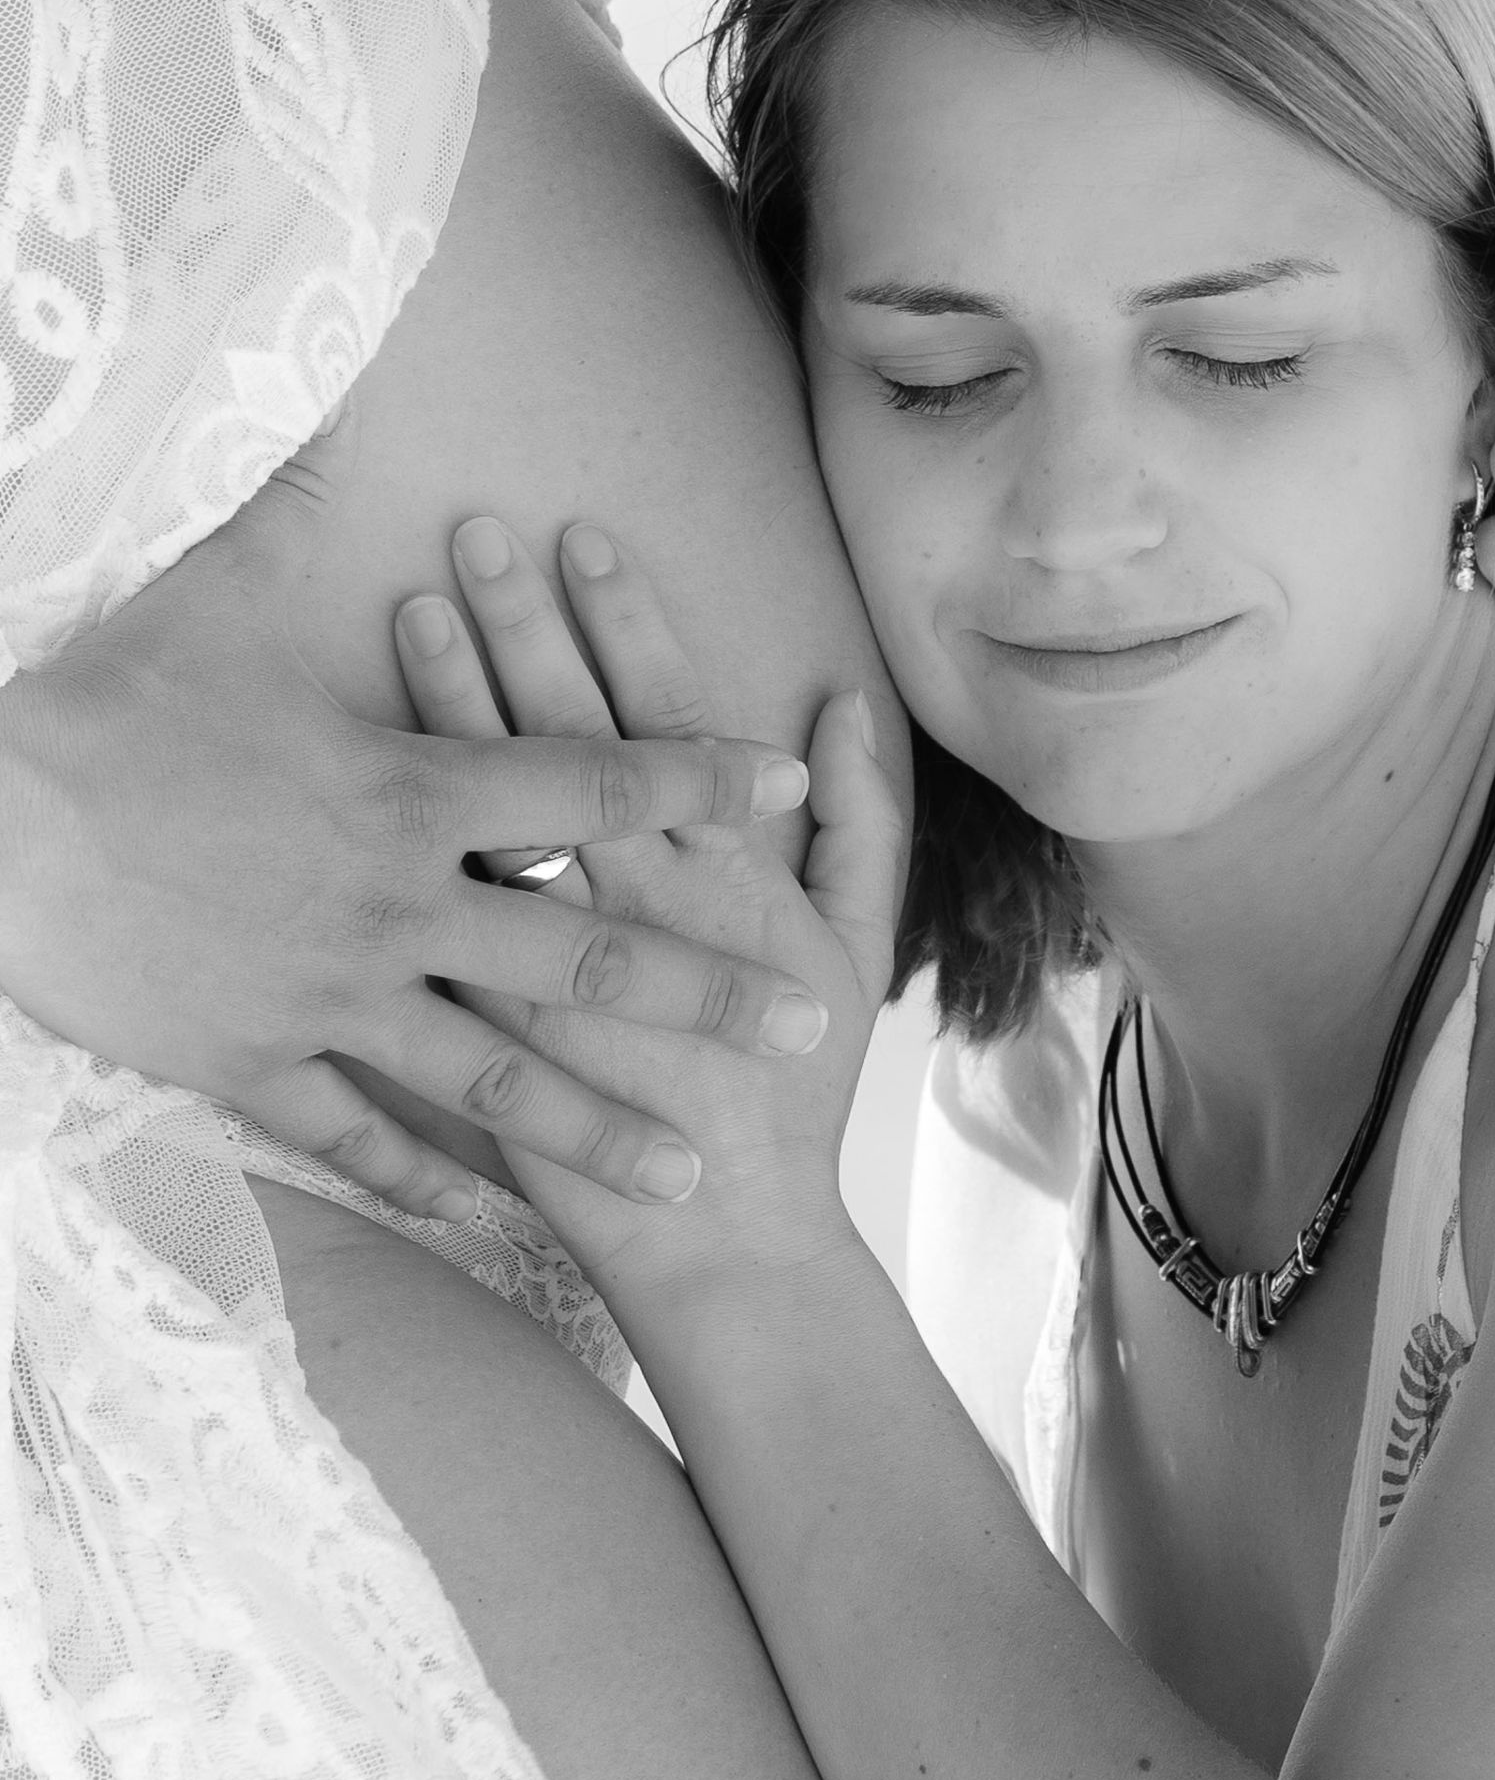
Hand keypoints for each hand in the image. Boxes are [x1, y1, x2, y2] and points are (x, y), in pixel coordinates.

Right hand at [0, 498, 816, 1221]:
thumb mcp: (216, 586)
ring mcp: (330, 999)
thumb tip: (345, 398)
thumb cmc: (106, 699)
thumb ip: (304, 504)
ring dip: (602, 1126)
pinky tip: (488, 1219)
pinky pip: (355, 1138)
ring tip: (689, 1172)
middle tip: (810, 1015)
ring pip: (498, 1080)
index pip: (591, 779)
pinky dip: (422, 1182)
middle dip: (710, 987)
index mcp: (410, 791)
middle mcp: (398, 907)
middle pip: (589, 949)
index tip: (783, 782)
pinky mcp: (252, 1062)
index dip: (696, 776)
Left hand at [394, 519, 900, 1292]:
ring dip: (449, 713)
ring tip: (408, 613)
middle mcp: (631, 910)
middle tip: (472, 537)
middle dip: (521, 633)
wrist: (723, 1242)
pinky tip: (350, 769)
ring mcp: (548, 971)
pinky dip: (392, 847)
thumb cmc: (794, 1094)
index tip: (581, 541)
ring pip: (488, 820)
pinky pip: (429, 925)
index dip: (623, 626)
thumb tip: (840, 707)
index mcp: (724, 879)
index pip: (662, 724)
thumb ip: (858, 821)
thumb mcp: (856, 948)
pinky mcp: (483, 1032)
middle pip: (561, 748)